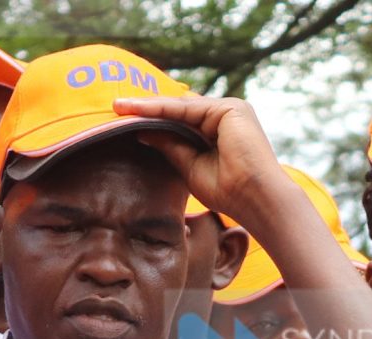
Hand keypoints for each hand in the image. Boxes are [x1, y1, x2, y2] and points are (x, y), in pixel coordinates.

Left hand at [112, 95, 283, 231]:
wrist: (256, 199)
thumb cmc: (229, 192)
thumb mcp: (190, 167)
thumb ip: (170, 147)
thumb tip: (142, 131)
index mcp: (218, 131)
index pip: (180, 120)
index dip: (153, 120)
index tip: (123, 120)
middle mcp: (225, 116)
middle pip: (179, 109)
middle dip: (147, 109)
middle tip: (115, 106)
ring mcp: (230, 109)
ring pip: (181, 106)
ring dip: (149, 107)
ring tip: (119, 107)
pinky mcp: (232, 108)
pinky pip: (188, 108)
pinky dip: (162, 109)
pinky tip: (138, 110)